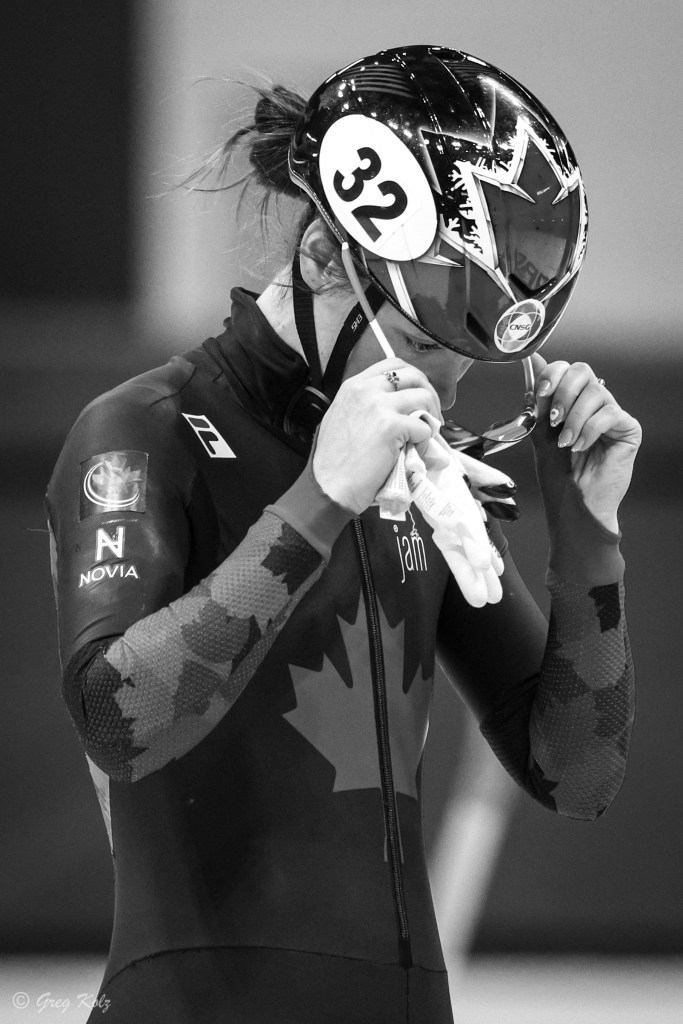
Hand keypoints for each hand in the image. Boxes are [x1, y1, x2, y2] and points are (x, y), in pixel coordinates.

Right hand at [313, 358, 441, 513]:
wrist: (329, 486)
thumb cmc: (334, 462)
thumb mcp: (343, 419)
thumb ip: (367, 407)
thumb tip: (399, 410)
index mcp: (353, 386)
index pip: (393, 365)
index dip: (412, 380)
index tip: (417, 397)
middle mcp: (366, 390)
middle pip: (414, 375)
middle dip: (429, 394)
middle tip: (432, 415)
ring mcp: (378, 406)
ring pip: (423, 397)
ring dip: (431, 416)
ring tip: (427, 434)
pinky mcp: (391, 426)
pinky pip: (423, 426)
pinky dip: (426, 439)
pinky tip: (416, 450)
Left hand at [531, 354, 641, 530]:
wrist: (573, 505)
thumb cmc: (558, 475)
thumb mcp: (541, 435)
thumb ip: (538, 403)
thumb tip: (532, 364)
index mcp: (572, 401)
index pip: (567, 369)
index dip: (553, 374)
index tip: (540, 392)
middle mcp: (593, 404)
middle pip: (583, 371)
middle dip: (563, 392)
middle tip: (553, 419)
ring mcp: (611, 415)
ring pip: (595, 392)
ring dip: (574, 418)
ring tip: (566, 442)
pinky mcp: (628, 429)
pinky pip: (610, 413)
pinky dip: (589, 430)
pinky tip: (580, 447)